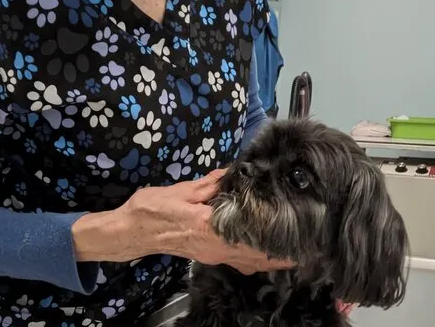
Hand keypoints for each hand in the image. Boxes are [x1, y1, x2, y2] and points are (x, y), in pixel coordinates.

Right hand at [125, 169, 294, 274]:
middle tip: (303, 247)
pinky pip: (236, 261)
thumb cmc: (152, 209)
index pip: (248, 236)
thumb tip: (231, 172)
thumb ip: (209, 184)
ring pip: (246, 262)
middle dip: (278, 255)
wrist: (131, 231)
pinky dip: (253, 259)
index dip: (272, 239)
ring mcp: (210, 254)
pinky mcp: (206, 254)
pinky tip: (263, 252)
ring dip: (268, 259)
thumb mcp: (182, 191)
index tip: (295, 237)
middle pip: (253, 257)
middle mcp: (213, 247)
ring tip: (291, 252)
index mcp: (208, 228)